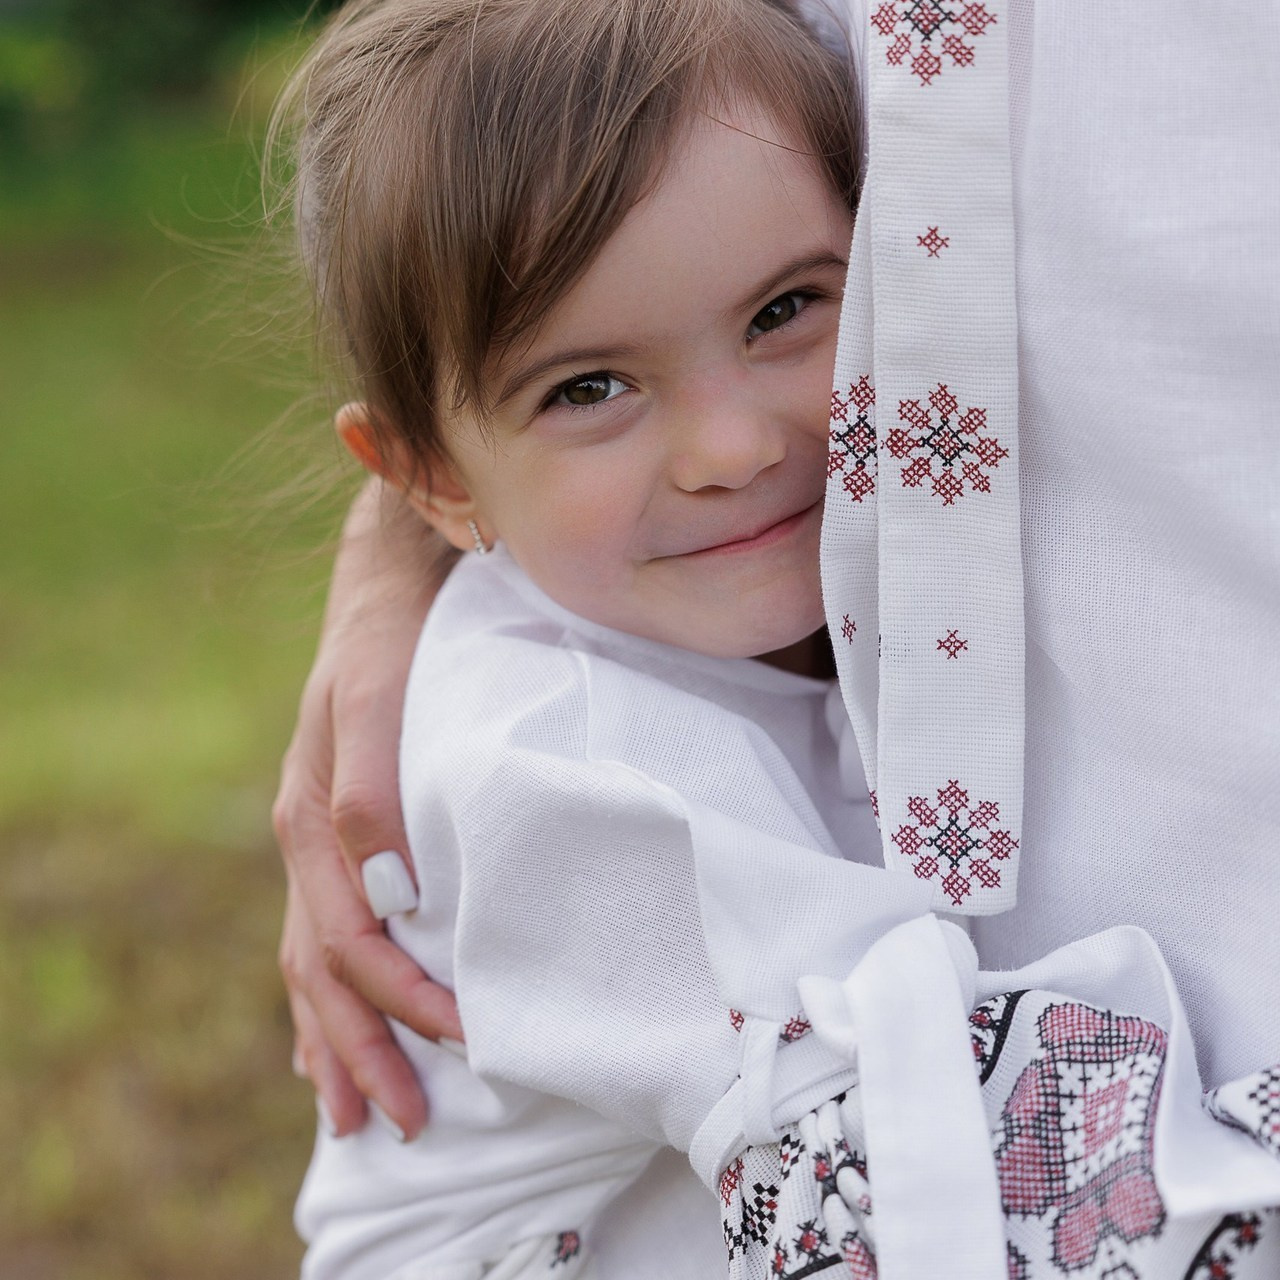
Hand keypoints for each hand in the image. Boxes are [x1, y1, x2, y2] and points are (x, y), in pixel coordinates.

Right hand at [274, 479, 461, 1138]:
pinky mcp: (341, 828)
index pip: (354, 946)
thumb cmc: (395, 639)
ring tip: (354, 1104)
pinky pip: (322, 930)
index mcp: (311, 824)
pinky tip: (332, 1024)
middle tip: (400, 1124)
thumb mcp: (378, 698)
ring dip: (337, 1037)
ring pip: (315, 962)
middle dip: (362, 1051)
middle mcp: (306, 842)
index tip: (467, 1043)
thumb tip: (389, 893)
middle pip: (322, 973)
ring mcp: (318, 840)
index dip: (404, 1004)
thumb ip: (372, 787)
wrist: (390, 582)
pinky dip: (326, 990)